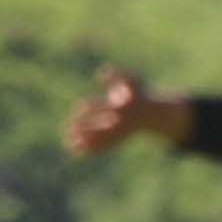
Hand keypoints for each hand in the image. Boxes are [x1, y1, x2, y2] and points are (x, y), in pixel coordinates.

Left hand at [62, 67, 188, 156]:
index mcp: (120, 107)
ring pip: (99, 139)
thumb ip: (116, 76)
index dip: (87, 109)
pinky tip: (77, 150)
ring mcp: (118, 133)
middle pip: (97, 127)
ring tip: (69, 143)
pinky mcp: (118, 141)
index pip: (100, 108)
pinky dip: (90, 149)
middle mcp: (118, 122)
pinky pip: (103, 147)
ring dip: (84, 142)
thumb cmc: (139, 95)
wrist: (153, 114)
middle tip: (68, 129)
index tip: (77, 109)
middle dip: (83, 128)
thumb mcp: (131, 82)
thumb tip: (101, 71)